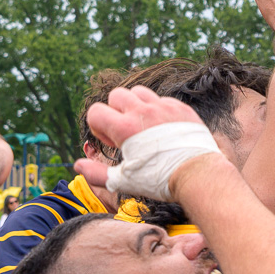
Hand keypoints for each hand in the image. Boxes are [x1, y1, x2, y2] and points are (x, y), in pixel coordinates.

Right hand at [75, 86, 214, 195]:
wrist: (197, 174)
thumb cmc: (159, 180)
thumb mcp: (123, 181)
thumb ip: (96, 173)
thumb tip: (77, 165)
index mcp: (124, 128)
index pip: (95, 111)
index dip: (98, 126)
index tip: (113, 142)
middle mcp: (142, 112)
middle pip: (116, 95)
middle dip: (115, 111)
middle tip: (126, 133)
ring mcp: (163, 107)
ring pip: (139, 91)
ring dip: (135, 105)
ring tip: (143, 127)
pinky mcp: (181, 108)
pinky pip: (162, 99)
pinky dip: (158, 109)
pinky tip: (163, 129)